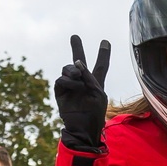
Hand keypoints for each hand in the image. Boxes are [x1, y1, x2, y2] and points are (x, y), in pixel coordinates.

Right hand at [55, 35, 110, 154]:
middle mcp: (83, 82)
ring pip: (69, 68)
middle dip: (77, 48)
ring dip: (73, 69)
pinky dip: (69, 81)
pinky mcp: (61, 92)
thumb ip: (89, 76)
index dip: (103, 54)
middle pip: (80, 61)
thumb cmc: (95, 114)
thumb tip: (77, 63)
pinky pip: (61, 79)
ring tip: (78, 76)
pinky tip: (75, 86)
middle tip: (75, 36)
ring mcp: (71, 86)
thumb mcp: (98, 93)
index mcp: (96, 83)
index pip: (101, 65)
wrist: (83, 128)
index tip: (106, 42)